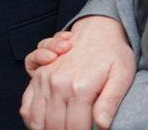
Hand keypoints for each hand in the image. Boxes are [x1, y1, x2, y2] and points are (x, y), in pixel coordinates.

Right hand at [19, 15, 133, 129]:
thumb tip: (103, 125)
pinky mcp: (36, 76)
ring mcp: (44, 79)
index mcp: (80, 87)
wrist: (97, 28)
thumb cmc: (113, 54)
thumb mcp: (121, 76)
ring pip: (36, 117)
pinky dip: (30, 118)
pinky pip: (25, 103)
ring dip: (44, 129)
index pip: (75, 128)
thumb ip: (110, 102)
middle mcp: (57, 84)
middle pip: (54, 126)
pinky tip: (41, 125)